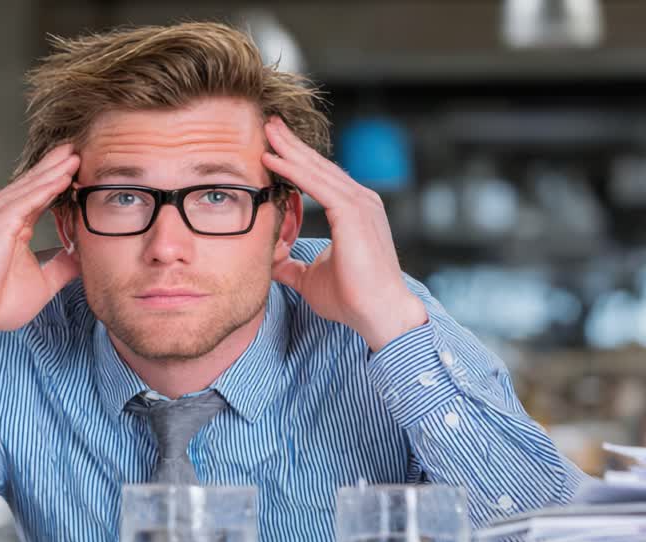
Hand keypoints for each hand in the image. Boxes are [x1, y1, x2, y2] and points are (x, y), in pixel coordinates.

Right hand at [0, 144, 80, 337]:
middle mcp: (2, 213)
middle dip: (57, 164)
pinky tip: (63, 177)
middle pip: (35, 183)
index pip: (40, 195)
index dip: (59, 180)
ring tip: (76, 154)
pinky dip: (46, 188)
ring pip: (32, 186)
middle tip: (79, 146)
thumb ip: (63, 266)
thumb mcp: (44, 282)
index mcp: (13, 224)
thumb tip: (84, 258)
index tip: (82, 168)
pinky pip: (26, 200)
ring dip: (54, 169)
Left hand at [262, 116, 426, 351]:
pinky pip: (317, 186)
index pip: (320, 179)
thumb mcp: (310, 278)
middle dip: (292, 145)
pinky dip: (294, 171)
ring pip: (318, 169)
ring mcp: (360, 204)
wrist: (379, 314)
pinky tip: (273, 161)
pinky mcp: (354, 213)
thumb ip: (291, 265)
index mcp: (353, 212)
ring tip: (267, 132)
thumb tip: (270, 263)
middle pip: (319, 166)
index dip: (296, 161)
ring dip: (290, 150)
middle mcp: (360, 201)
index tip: (273, 146)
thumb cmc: (352, 298)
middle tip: (268, 123)